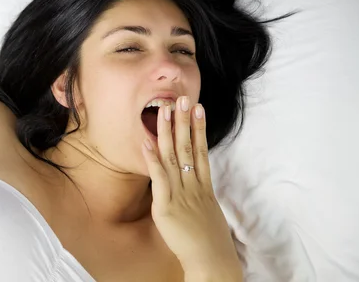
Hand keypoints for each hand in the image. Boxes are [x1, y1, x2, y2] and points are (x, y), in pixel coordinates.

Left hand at [142, 97, 242, 280]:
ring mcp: (180, 193)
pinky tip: (146, 141)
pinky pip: (159, 177)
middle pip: (189, 147)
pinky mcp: (167, 205)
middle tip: (182, 98)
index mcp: (204, 186)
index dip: (200, 128)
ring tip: (164, 110)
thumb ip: (199, 194)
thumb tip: (193, 182)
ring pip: (174, 156)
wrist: (212, 260)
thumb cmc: (209, 240)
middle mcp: (193, 185)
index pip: (202, 150)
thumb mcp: (208, 212)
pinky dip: (152, 159)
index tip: (198, 108)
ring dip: (168, 131)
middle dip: (185, 121)